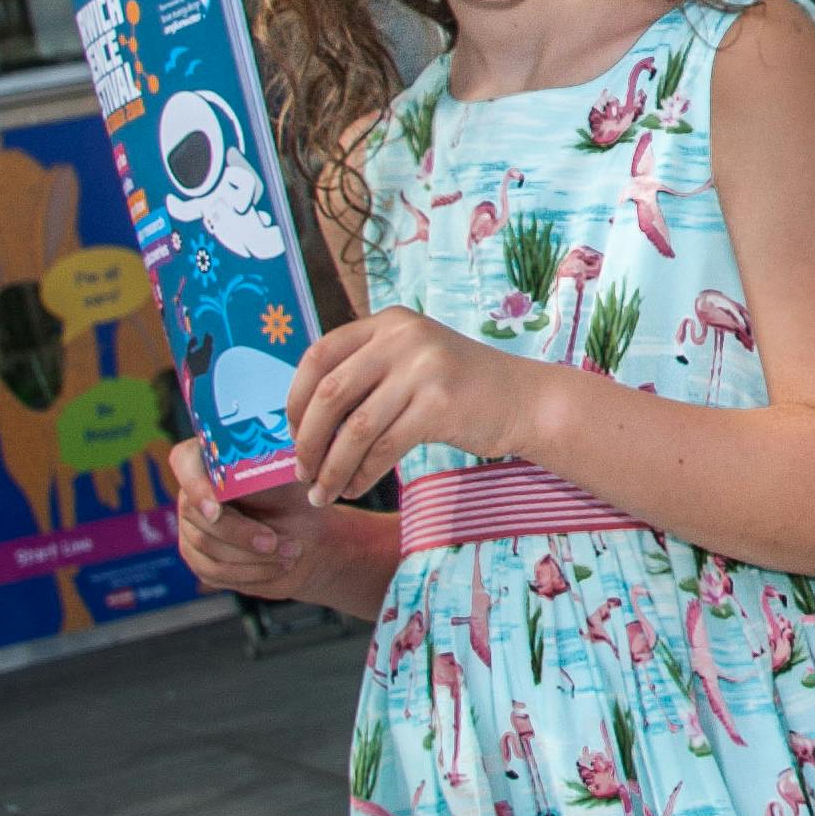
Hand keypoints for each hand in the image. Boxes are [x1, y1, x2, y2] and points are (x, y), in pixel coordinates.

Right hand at [168, 438, 319, 599]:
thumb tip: (275, 453)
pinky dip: (250, 572)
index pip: (185, 460)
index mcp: (211, 459)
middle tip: (274, 541)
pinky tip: (279, 566)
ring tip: (291, 553)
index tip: (217, 509)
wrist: (305, 531)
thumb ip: (268, 465)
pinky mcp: (198, 559)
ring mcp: (190, 528)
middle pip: (197, 515)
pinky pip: (214, 571)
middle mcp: (193, 492)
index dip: (197, 486)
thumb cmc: (295, 494)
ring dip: (252, 556)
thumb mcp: (287, 475)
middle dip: (240, 533)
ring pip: (207, 547)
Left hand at [288, 306, 530, 506]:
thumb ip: (364, 375)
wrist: (522, 399)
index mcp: (389, 322)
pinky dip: (362, 474)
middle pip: (330, 394)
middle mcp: (404, 337)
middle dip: (308, 442)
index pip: (319, 356)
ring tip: (324, 492)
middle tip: (302, 473)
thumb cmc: (457, 388)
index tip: (292, 434)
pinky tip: (356, 487)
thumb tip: (300, 424)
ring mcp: (424, 367)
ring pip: (354, 428)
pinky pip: (384, 447)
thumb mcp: (409, 363)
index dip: (295, 400)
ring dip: (331, 468)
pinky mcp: (440, 403)